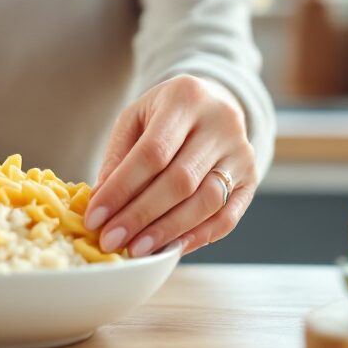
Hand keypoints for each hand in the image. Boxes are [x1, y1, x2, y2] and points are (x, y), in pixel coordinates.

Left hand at [85, 75, 256, 256]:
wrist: (213, 101)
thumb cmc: (165, 113)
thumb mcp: (135, 117)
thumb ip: (118, 155)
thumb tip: (102, 199)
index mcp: (185, 98)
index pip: (152, 152)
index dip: (122, 188)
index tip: (95, 217)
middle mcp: (221, 123)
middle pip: (180, 180)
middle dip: (141, 216)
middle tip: (111, 240)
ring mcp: (241, 152)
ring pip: (206, 202)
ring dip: (168, 231)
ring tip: (136, 249)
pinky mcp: (252, 178)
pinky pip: (228, 217)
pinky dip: (198, 236)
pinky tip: (170, 248)